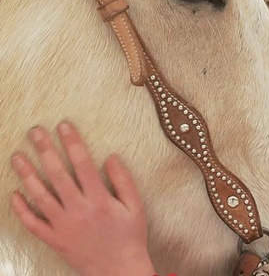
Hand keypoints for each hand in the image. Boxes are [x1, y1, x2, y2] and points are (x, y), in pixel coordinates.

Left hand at [11, 122, 155, 275]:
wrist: (120, 271)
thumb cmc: (131, 238)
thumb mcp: (136, 207)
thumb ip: (123, 181)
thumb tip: (111, 157)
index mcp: (99, 199)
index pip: (82, 163)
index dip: (72, 142)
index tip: (64, 126)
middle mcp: (78, 210)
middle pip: (57, 174)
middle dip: (45, 150)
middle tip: (34, 132)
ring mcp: (63, 225)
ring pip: (40, 196)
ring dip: (27, 174)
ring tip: (17, 156)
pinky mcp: (55, 240)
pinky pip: (33, 224)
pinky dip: (21, 210)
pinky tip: (14, 194)